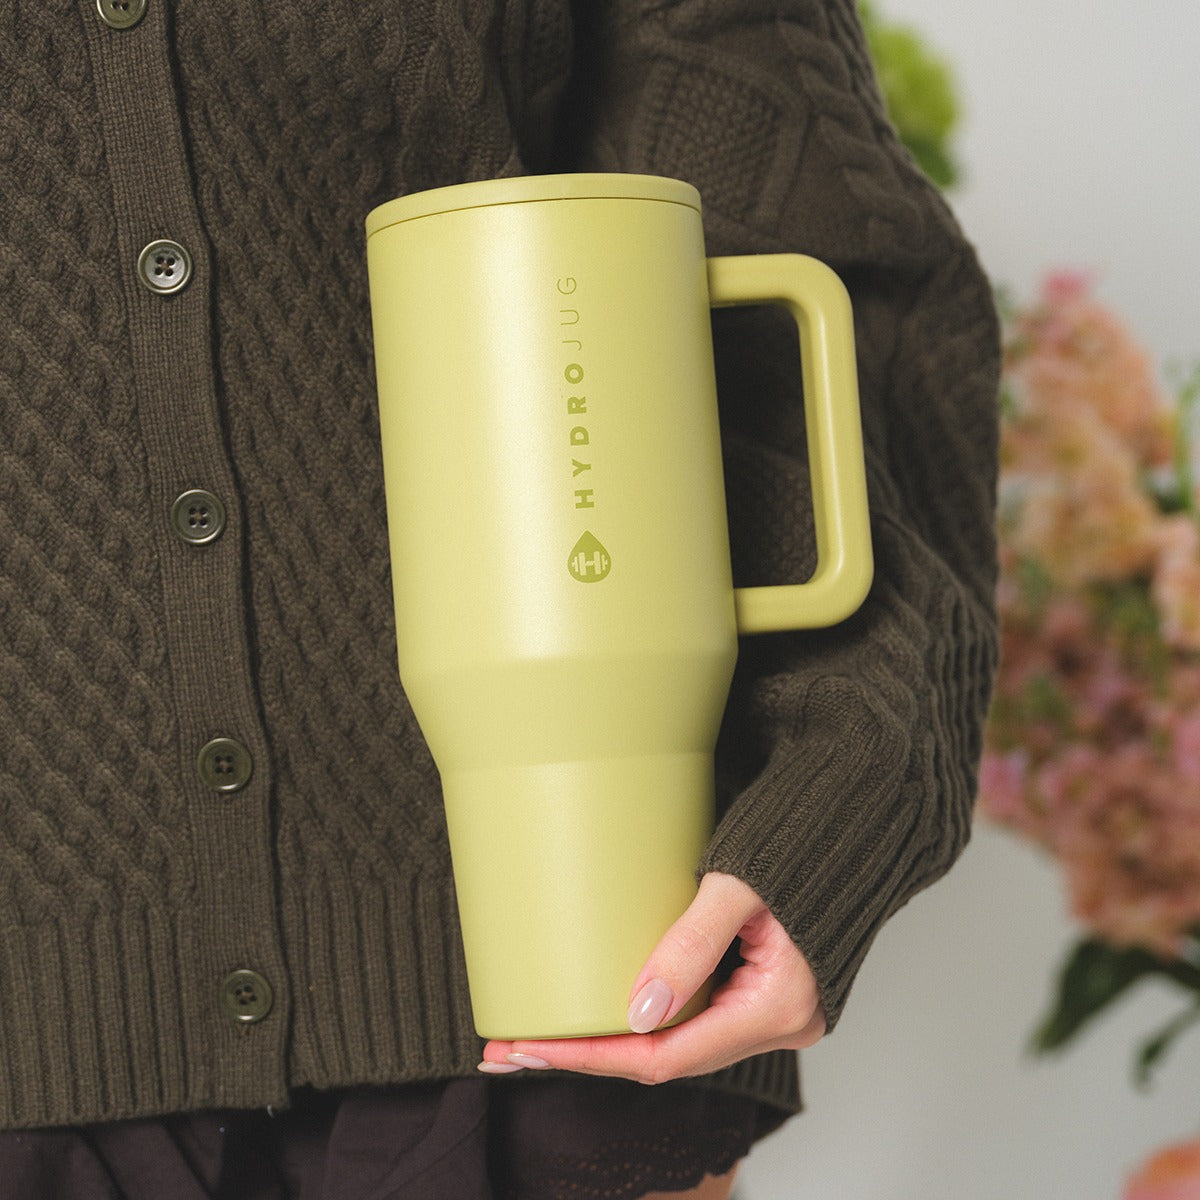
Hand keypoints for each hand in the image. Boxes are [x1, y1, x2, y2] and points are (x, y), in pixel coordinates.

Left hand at [478, 871, 825, 1084]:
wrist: (851, 818)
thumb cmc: (801, 839)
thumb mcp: (739, 885)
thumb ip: (691, 944)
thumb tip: (637, 1012)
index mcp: (779, 1006)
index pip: (670, 1056)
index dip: (596, 1057)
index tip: (536, 1048)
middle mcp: (780, 1023)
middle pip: (669, 1058)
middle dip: (590, 1053)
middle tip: (515, 1047)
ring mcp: (774, 1010)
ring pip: (679, 1041)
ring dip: (612, 1040)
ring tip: (543, 1034)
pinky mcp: (763, 989)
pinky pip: (696, 1017)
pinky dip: (645, 1019)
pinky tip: (600, 1010)